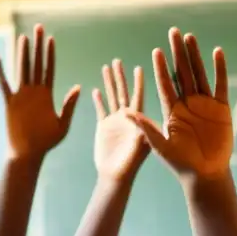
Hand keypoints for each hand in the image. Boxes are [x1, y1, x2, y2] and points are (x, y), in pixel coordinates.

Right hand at [0, 24, 80, 161]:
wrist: (30, 153)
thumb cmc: (47, 142)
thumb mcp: (63, 124)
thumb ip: (69, 105)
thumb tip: (78, 88)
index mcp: (47, 95)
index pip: (49, 69)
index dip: (50, 54)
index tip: (52, 39)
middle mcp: (34, 92)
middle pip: (36, 64)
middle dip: (38, 46)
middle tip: (39, 27)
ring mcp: (21, 96)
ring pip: (22, 69)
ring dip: (23, 53)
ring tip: (24, 37)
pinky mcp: (10, 103)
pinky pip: (4, 84)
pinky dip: (1, 71)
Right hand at [92, 59, 149, 180]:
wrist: (115, 175)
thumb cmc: (131, 163)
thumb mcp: (140, 145)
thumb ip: (138, 128)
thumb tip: (132, 112)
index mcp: (138, 120)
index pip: (138, 96)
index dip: (138, 82)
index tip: (139, 67)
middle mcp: (128, 118)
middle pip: (124, 92)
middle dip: (121, 76)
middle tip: (118, 61)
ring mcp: (115, 121)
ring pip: (112, 97)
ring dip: (110, 82)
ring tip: (107, 67)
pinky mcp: (104, 127)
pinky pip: (101, 109)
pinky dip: (99, 100)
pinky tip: (96, 89)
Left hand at [125, 28, 231, 178]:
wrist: (205, 174)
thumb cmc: (181, 163)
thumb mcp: (160, 146)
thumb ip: (145, 128)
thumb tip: (125, 113)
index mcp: (171, 110)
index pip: (165, 84)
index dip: (161, 68)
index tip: (156, 52)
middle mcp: (187, 103)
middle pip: (181, 73)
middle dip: (177, 53)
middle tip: (172, 32)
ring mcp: (204, 104)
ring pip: (199, 74)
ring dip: (195, 56)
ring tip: (189, 37)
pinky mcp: (221, 108)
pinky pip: (220, 84)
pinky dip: (220, 69)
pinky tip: (217, 52)